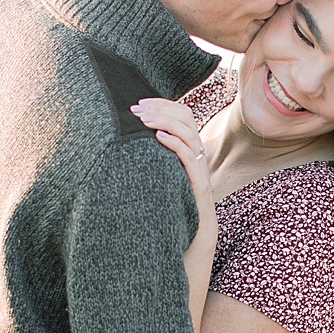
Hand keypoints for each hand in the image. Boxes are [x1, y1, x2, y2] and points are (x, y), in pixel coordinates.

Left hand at [133, 98, 216, 332]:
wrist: (174, 316)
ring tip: (140, 117)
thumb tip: (97, 175)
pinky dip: (178, 152)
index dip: (166, 114)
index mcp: (187, 189)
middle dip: (165, 111)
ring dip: (168, 125)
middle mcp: (199, 193)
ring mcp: (204, 206)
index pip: (186, 136)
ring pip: (197, 149)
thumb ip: (134, 199)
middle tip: (136, 105)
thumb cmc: (151, 275)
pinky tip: (155, 140)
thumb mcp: (140, 225)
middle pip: (194, 134)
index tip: (138, 105)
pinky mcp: (204, 221)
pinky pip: (197, 177)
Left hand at [133, 99, 211, 216]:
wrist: (197, 229)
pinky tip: (158, 138)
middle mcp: (198, 153)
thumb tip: (132, 138)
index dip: (163, 104)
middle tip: (136, 110)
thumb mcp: (167, 171)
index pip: (183, 113)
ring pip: (188, 133)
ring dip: (164, 122)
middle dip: (160, 109)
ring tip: (144, 121)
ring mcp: (201, 167)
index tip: (140, 103)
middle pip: (186, 117)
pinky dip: (174, 143)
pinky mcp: (200, 183)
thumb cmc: (177, 201)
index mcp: (191, 147)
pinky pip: (189, 156)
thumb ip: (158, 154)